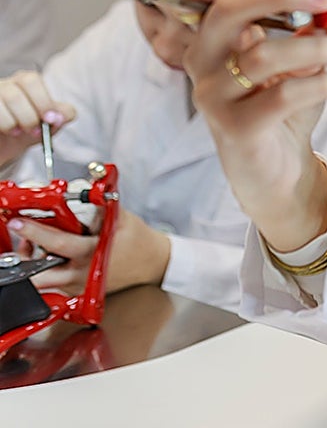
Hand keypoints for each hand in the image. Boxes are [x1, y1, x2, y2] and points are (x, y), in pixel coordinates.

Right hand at [0, 71, 75, 167]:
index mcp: (24, 82)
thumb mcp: (49, 122)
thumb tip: (61, 117)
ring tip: (18, 132)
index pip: (31, 80)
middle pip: (15, 93)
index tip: (50, 120)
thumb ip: (62, 115)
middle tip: (35, 131)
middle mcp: (5, 85)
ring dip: (13, 122)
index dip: (42, 101)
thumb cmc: (29, 128)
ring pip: (3, 100)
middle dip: (28, 115)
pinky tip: (6, 131)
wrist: (6, 144)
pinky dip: (3, 125)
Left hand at [11, 210, 169, 295]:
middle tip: (25, 239)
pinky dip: (48, 271)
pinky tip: (53, 258)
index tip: (18, 223)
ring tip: (37, 248)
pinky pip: (54, 285)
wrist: (153, 262)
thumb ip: (98, 204)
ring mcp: (80, 286)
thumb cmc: (138, 240)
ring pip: (44, 283)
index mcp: (94, 252)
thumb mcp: (120, 217)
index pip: (58, 242)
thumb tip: (79, 188)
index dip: (35, 232)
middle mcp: (84, 273)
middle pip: (41, 273)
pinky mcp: (80, 292)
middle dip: (26, 256)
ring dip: (35, 265)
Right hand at [160, 0, 326, 251]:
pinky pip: (282, 94)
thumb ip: (304, 30)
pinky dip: (325, 82)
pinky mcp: (235, 127)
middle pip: (228, 8)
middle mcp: (205, 60)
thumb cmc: (279, 112)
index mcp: (216, 36)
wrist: (275, 172)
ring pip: (265, 54)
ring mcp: (215, 95)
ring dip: (322, 47)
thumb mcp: (293, 63)